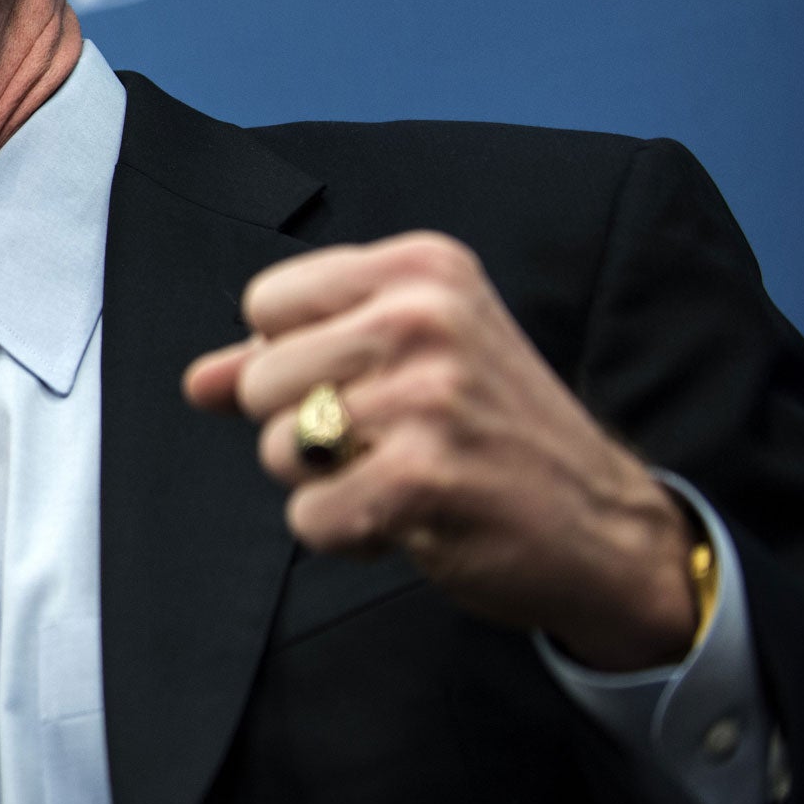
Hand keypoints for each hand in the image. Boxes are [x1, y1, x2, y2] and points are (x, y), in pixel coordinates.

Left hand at [184, 232, 697, 670]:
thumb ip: (290, 357)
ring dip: (325, 484)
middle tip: (388, 442)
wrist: (605, 526)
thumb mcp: (404, 362)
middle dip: (302, 428)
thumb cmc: (489, 434)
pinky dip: (345, 534)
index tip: (362, 382)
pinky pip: (308, 517)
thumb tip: (198, 382)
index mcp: (420, 269)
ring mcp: (428, 396)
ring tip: (400, 476)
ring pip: (277, 449)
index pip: (267, 301)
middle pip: (263, 378)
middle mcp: (426, 317)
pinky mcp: (424, 478)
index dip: (292, 358)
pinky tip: (408, 519)